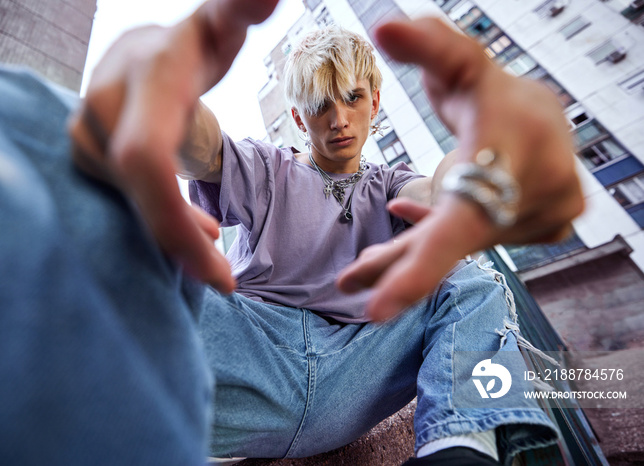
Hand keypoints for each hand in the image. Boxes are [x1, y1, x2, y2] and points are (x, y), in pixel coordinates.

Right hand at [69, 0, 278, 292]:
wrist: (139, 53)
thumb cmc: (192, 44)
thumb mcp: (221, 24)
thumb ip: (240, 9)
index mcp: (145, 82)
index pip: (146, 160)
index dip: (174, 219)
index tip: (219, 269)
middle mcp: (104, 108)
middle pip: (138, 191)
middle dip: (179, 243)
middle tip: (224, 279)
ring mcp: (86, 132)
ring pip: (129, 200)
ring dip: (171, 232)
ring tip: (213, 251)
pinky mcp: (83, 153)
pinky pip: (121, 199)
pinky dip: (158, 219)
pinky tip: (191, 231)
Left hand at [337, 17, 584, 320]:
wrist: (546, 116)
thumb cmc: (492, 89)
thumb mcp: (459, 63)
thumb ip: (426, 46)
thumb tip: (384, 28)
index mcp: (512, 156)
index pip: (460, 225)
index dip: (418, 270)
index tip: (376, 311)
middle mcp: (534, 196)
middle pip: (449, 243)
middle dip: (396, 266)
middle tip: (344, 286)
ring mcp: (541, 219)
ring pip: (455, 243)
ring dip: (410, 248)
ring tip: (356, 271)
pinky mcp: (539, 230)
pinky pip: (471, 239)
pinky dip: (438, 233)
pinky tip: (407, 216)